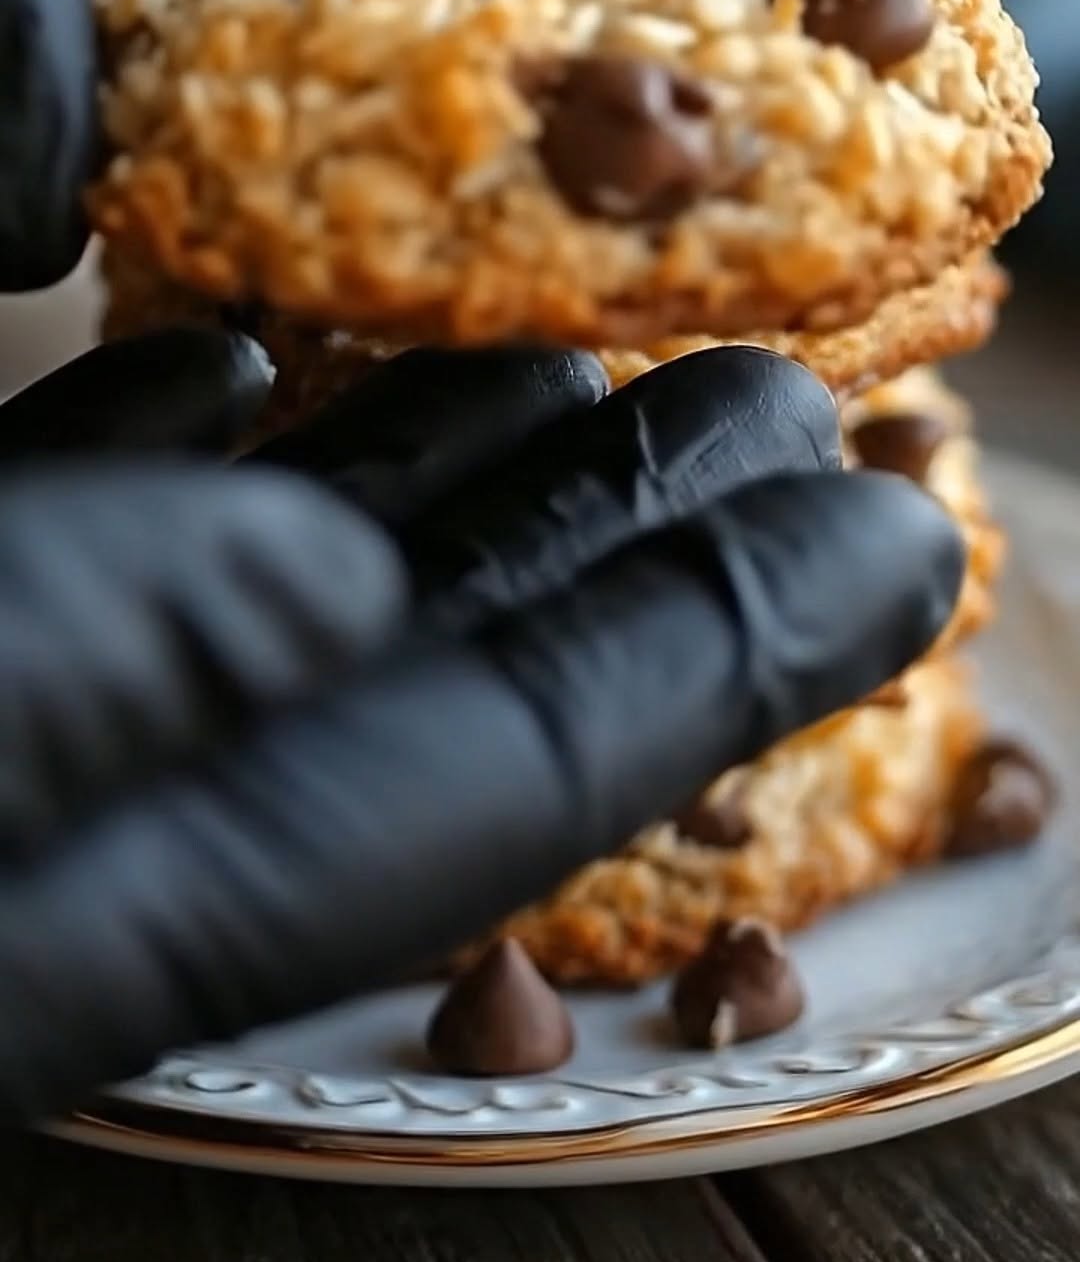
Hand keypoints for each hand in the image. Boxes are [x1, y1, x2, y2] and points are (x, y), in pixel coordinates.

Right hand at [0, 331, 961, 1117]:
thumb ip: (139, 651)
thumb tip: (340, 586)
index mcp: (126, 895)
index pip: (510, 771)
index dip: (726, 651)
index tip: (892, 544)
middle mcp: (93, 823)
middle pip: (419, 671)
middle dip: (614, 540)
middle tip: (778, 409)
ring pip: (250, 594)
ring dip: (408, 483)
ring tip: (539, 367)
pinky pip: (65, 535)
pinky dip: (162, 456)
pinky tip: (225, 376)